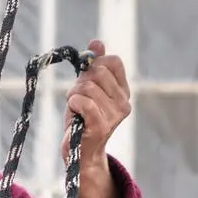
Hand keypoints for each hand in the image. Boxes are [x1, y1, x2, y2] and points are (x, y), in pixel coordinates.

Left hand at [67, 41, 129, 197]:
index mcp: (123, 92)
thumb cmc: (82, 120)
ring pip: (87, 86)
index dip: (94, 64)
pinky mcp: (101, 125)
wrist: (80, 155)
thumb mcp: (87, 89)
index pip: (113, 61)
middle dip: (80, 82)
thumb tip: (97, 42)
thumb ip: (93, 66)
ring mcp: (115, 115)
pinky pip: (83, 101)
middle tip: (77, 99)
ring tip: (76, 111)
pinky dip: (73, 104)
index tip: (86, 78)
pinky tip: (75, 114)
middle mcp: (124, 103)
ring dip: (73, 96)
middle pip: (97, 72)